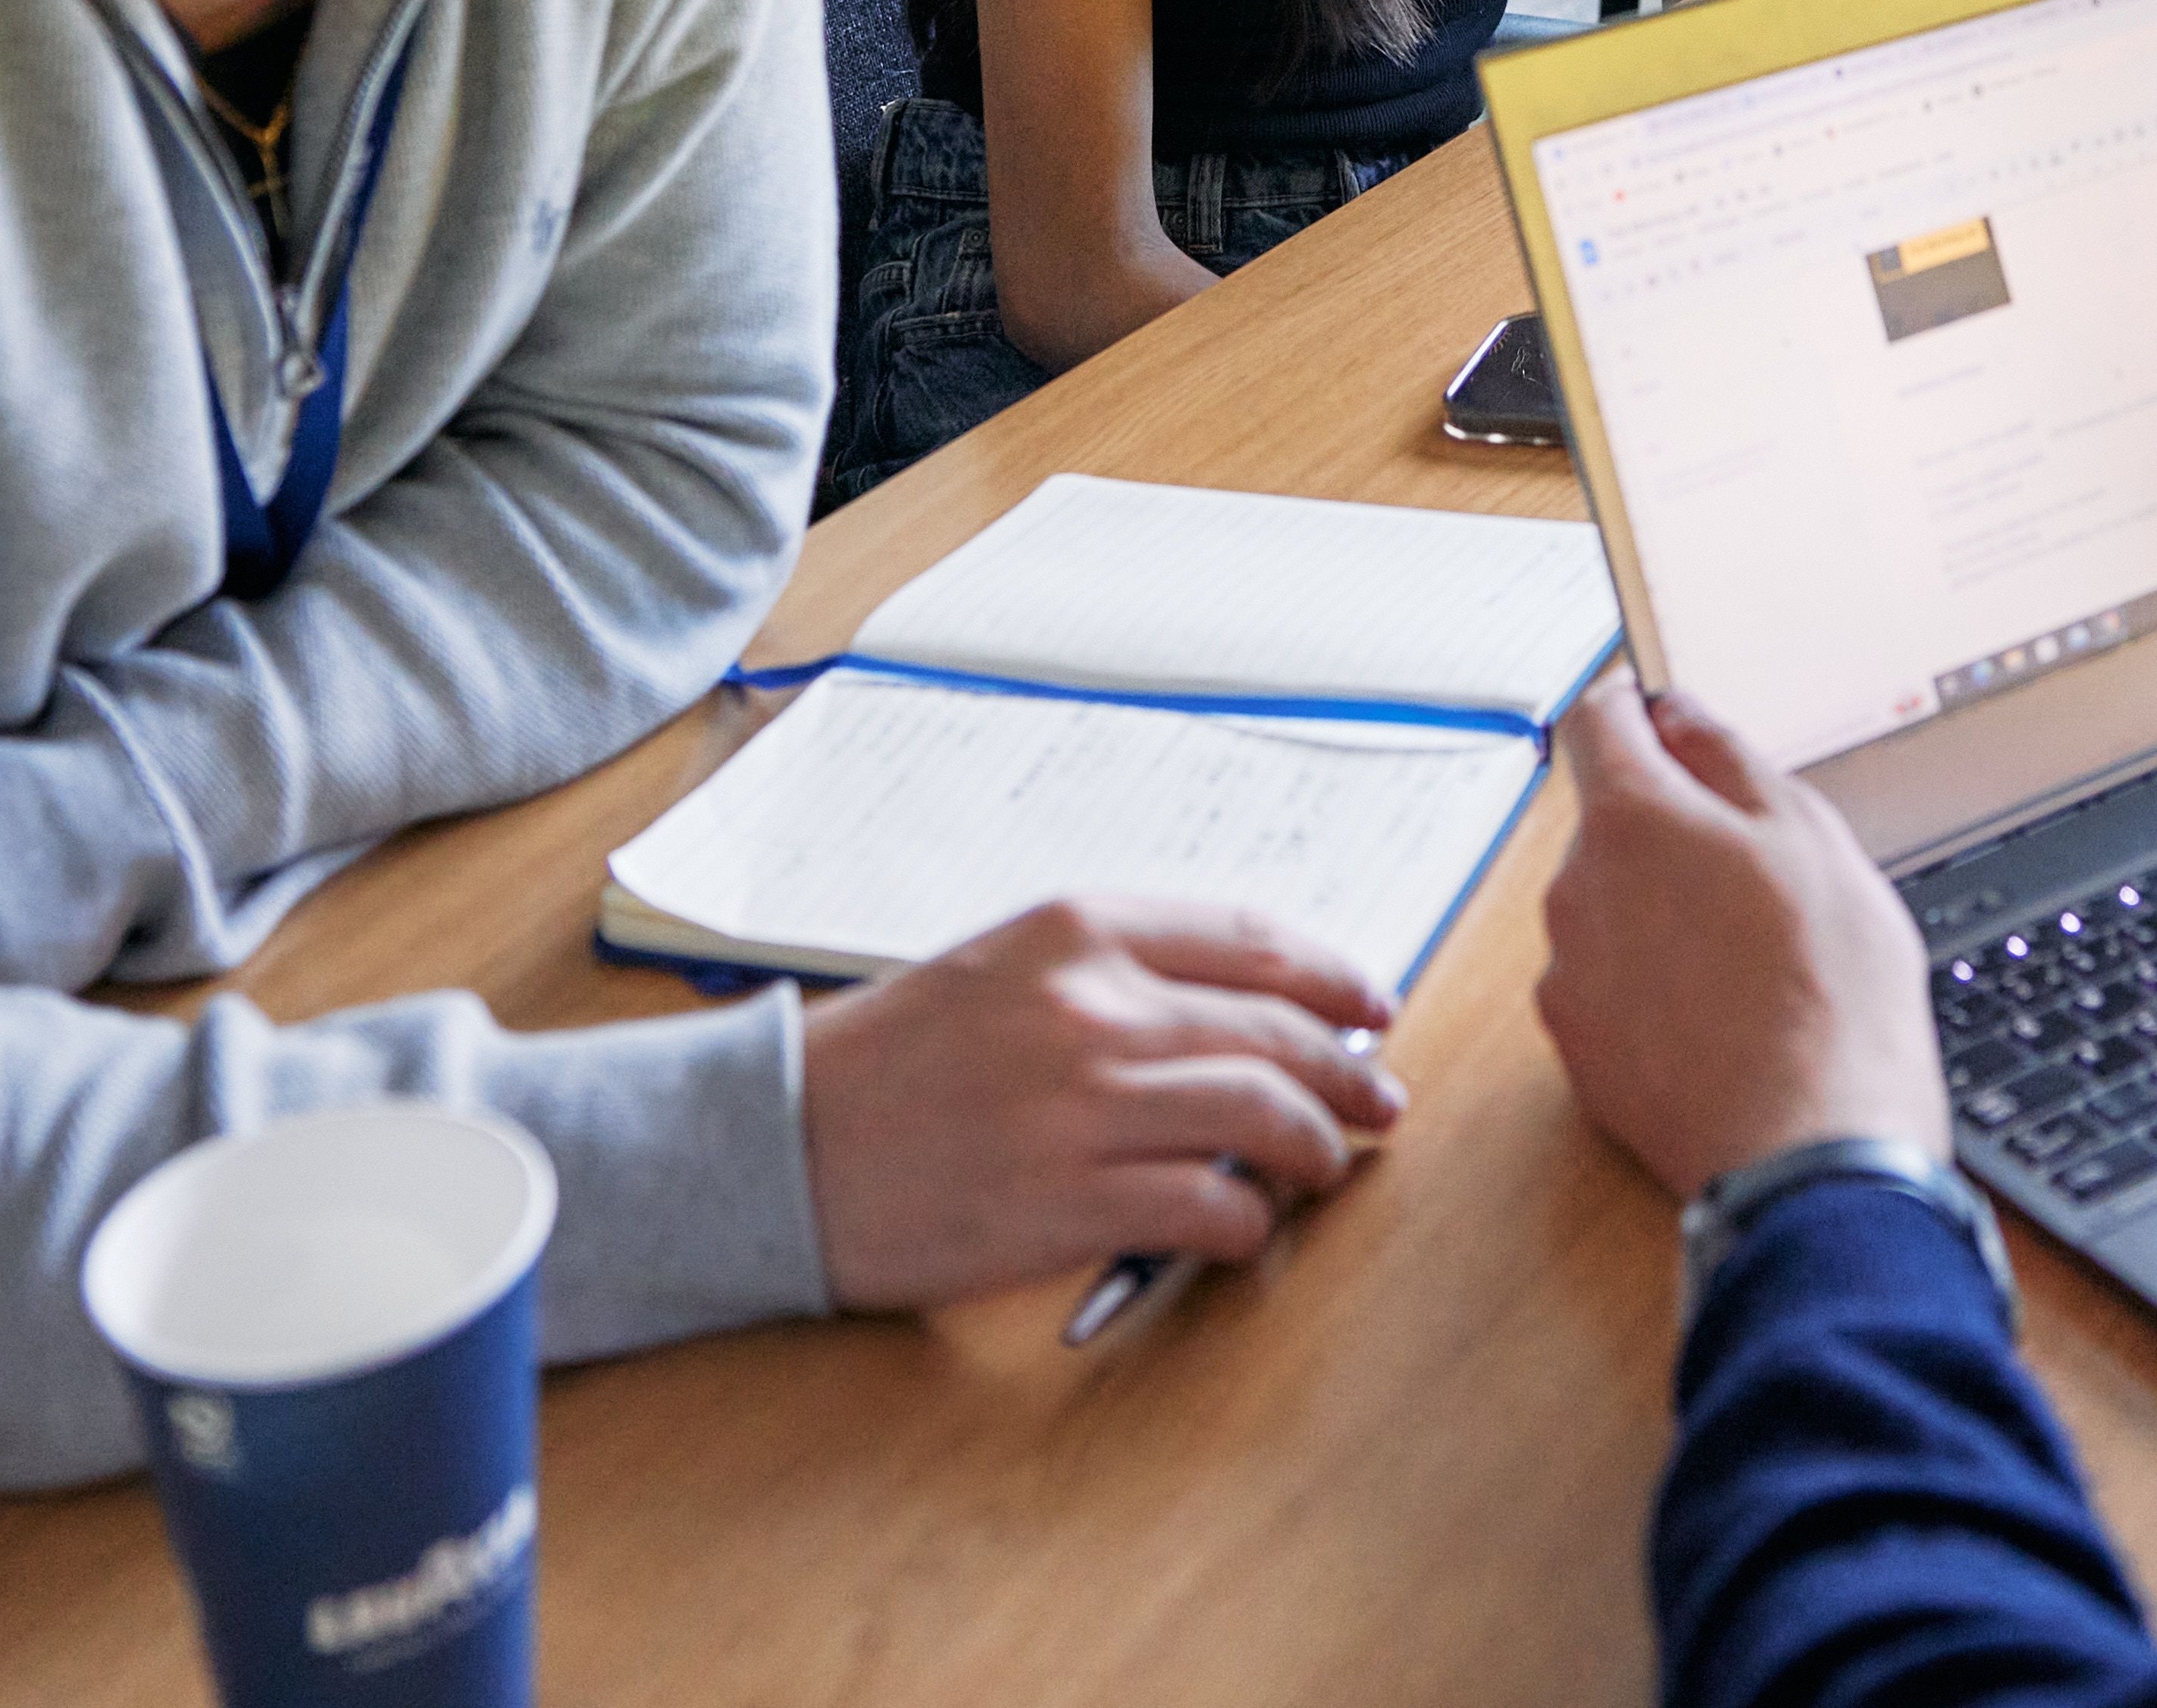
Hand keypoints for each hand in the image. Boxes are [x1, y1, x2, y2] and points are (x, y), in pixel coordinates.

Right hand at [797, 897, 1404, 1303]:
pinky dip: (1248, 1222)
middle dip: (1348, 1071)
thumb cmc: (890, 1059)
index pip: (1253, 940)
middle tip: (1380, 1099)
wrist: (777, 1141)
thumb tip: (1243, 1011)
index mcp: (1076, 929)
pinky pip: (1210, 1208)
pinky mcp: (1069, 1201)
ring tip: (1327, 1164)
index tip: (1371, 1006)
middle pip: (1275, 1031)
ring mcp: (1083, 1104)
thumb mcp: (1003, 967)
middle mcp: (1091, 1005)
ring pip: (1263, 1117)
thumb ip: (1115, 974)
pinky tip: (1245, 1228)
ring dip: (1318, 1148)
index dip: (1333, 976)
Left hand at [1537, 678, 1946, 1196]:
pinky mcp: (1578, 1055)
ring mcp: (1569, 979)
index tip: (1668, 719)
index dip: (1637, 707)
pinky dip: (1652, 988)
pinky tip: (1721, 1019)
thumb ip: (1731, 760)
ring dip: (1662, 913)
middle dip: (1672, 831)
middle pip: (1610, 823)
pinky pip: (1607, 987)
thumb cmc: (1829, 997)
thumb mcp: (1812, 840)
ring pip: (1610, 909)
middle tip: (1759, 874)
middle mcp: (1576, 892)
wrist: (1811, 1155)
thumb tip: (1681, 716)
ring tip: (1751, 963)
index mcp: (1632, 821)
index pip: (1598, 721)